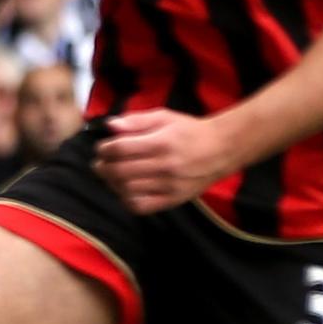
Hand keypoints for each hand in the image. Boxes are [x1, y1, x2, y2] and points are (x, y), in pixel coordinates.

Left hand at [92, 109, 229, 214]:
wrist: (222, 149)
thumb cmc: (189, 130)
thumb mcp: (164, 117)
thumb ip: (136, 120)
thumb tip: (110, 126)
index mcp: (161, 142)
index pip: (120, 149)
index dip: (104, 149)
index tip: (102, 148)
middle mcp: (166, 165)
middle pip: (120, 171)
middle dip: (103, 167)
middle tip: (100, 164)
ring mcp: (170, 185)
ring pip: (127, 190)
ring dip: (113, 183)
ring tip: (112, 176)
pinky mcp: (174, 199)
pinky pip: (142, 206)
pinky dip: (127, 200)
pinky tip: (127, 190)